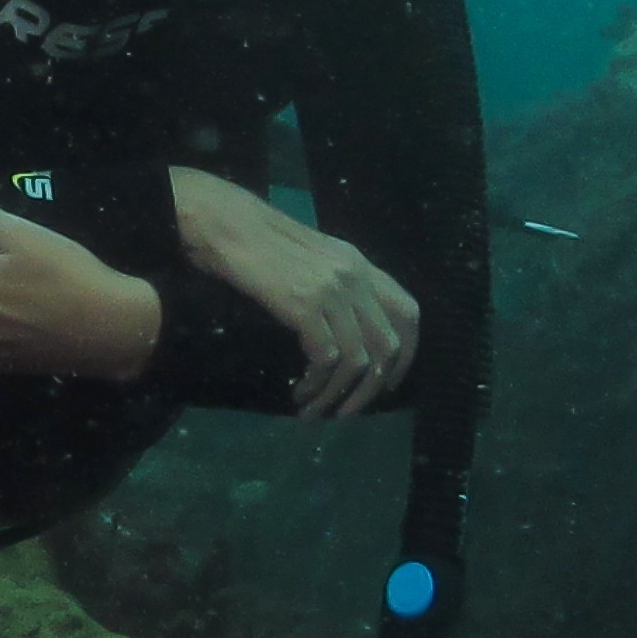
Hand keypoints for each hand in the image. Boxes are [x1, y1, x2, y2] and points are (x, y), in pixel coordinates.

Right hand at [168, 165, 418, 417]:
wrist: (229, 227)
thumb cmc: (261, 245)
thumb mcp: (314, 260)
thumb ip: (338, 286)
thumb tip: (349, 332)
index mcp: (360, 265)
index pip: (408, 312)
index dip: (407, 354)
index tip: (388, 382)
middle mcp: (355, 277)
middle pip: (387, 345)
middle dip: (371, 388)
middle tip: (348, 410)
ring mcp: (333, 291)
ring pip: (356, 360)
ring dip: (338, 395)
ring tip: (316, 410)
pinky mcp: (306, 306)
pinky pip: (326, 359)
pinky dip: (316, 384)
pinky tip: (299, 391)